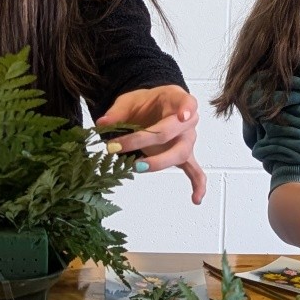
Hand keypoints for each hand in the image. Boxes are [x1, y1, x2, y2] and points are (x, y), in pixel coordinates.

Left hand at [95, 86, 206, 204]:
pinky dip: (197, 185)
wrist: (152, 108)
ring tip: (137, 167)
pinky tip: (195, 199)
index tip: (182, 116)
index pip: (187, 102)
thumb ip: (117, 112)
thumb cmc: (145, 103)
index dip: (186, 109)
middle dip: (146, 140)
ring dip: (159, 162)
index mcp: (176, 100)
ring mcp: (187, 139)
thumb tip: (102, 123)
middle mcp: (187, 121)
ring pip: (181, 153)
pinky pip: (195, 171)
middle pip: (174, 132)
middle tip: (121, 147)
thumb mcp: (129, 101)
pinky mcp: (184, 155)